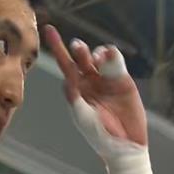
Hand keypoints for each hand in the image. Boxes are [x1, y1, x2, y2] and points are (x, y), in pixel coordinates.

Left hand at [43, 24, 147, 145]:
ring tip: (96, 58)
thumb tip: (68, 78)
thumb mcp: (82, 116)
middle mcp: (89, 80)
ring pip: (98, 56)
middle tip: (77, 47)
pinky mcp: (122, 79)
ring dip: (95, 53)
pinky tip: (108, 57)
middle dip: (78, 50)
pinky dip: (111, 55)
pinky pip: (115, 61)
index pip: (64, 64)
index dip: (57, 47)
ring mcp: (105, 79)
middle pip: (80, 57)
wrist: (124, 144)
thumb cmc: (98, 134)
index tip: (49, 29)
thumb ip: (74, 98)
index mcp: (75, 88)